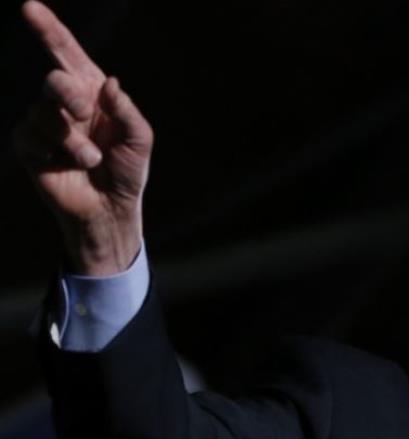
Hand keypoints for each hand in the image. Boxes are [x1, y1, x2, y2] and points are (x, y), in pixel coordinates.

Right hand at [14, 1, 152, 275]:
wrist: (110, 208)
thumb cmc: (127, 170)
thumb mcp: (139, 139)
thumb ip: (127, 110)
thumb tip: (110, 82)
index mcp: (93, 92)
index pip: (68, 55)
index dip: (49, 30)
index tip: (30, 8)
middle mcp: (66, 103)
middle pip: (54, 81)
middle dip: (69, 95)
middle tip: (85, 114)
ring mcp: (45, 124)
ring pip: (45, 114)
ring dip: (74, 141)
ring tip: (92, 160)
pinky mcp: (29, 146)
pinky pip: (30, 138)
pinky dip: (53, 152)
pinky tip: (63, 164)